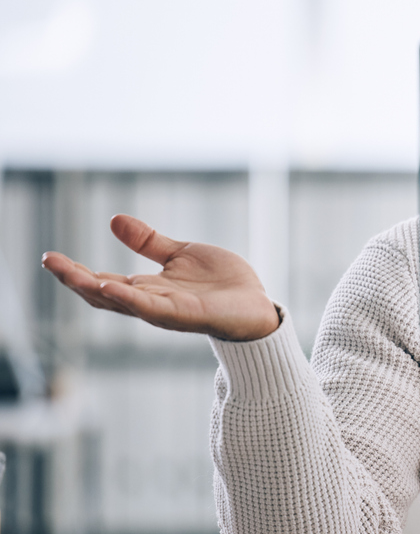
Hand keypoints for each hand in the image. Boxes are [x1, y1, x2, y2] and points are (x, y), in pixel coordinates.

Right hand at [41, 214, 280, 341]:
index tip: (50, 256)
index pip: (102, 280)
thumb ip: (149, 242)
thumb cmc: (221, 284)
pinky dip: (130, 298)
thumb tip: (114, 220)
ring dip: (94, 287)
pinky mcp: (186, 314)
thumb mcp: (180, 254)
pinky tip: (111, 286)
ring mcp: (167, 310)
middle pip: (103, 293)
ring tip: (69, 273)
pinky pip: (152, 308)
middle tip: (48, 260)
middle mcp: (151, 302)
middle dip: (74, 278)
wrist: (257, 304)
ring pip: (122, 301)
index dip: (76, 271)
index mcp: (147, 289)